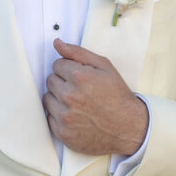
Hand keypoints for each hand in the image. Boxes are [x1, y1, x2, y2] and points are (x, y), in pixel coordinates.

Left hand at [42, 38, 147, 155]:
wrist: (128, 127)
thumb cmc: (117, 95)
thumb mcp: (104, 66)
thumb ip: (77, 53)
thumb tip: (56, 43)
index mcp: (79, 77)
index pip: (57, 64)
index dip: (69, 69)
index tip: (81, 77)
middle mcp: (69, 96)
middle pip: (50, 80)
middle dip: (63, 82)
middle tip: (81, 90)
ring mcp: (65, 117)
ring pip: (47, 98)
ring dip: (58, 99)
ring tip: (77, 103)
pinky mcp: (63, 133)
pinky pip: (49, 117)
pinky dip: (59, 115)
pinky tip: (75, 115)